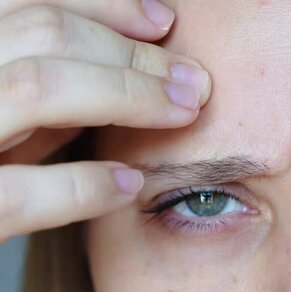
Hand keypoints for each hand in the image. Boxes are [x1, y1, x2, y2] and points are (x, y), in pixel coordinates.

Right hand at [0, 0, 211, 241]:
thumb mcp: (0, 118)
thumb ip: (39, 89)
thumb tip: (119, 66)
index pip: (25, 1)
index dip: (104, 5)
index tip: (164, 21)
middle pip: (43, 34)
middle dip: (133, 54)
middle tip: (193, 79)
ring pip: (35, 86)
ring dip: (127, 95)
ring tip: (181, 111)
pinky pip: (15, 194)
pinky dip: (82, 185)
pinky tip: (129, 183)